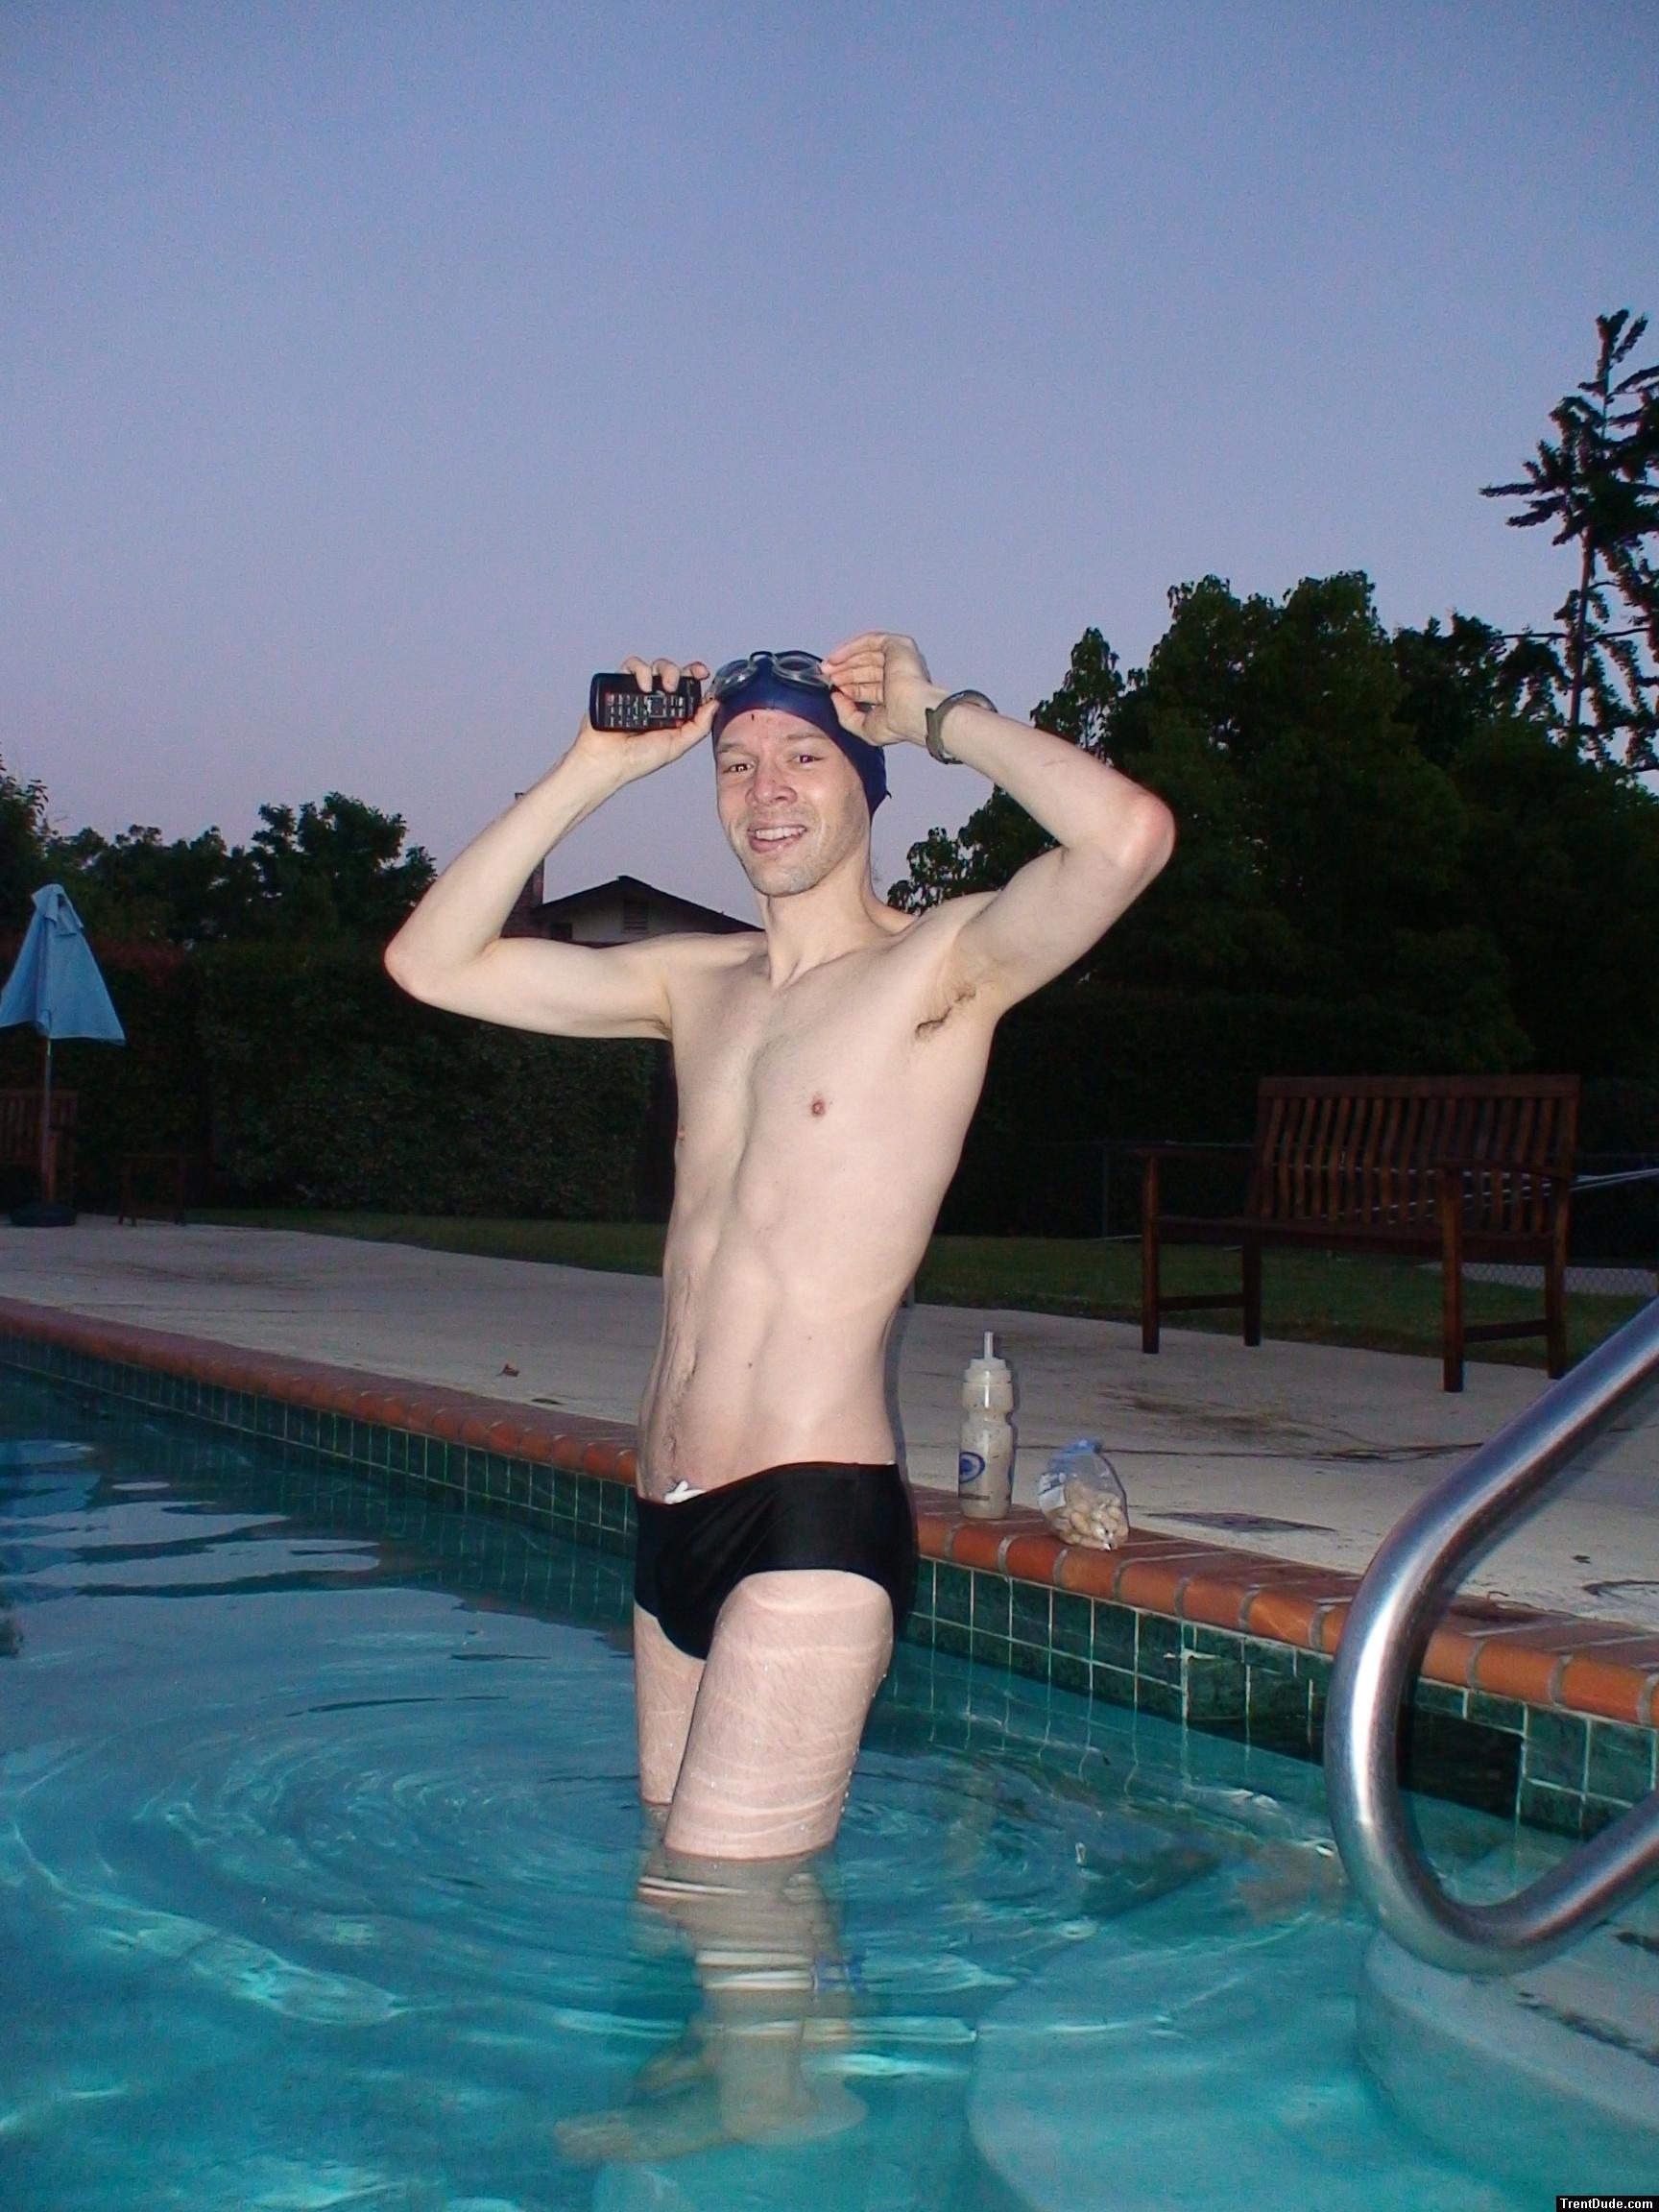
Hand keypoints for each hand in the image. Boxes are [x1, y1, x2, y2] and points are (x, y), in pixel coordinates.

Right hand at [572, 656, 717, 780]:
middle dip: (681, 672)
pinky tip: (643, 687)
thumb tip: (715, 704)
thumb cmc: (638, 759)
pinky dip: (640, 671)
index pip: (688, 689)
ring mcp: (637, 691)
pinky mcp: (619, 684)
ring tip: (663, 687)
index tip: (703, 674)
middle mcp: (656, 700)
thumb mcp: (677, 745)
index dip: (697, 678)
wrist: (607, 760)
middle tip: (677, 685)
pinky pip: (631, 666)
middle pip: (674, 672)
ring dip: (664, 670)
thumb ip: (698, 727)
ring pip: (655, 666)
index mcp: (672, 713)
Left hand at [819, 633, 942, 747]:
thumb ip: (846, 714)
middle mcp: (898, 676)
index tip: (831, 687)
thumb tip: (835, 696)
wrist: (912, 711)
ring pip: (867, 654)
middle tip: (826, 675)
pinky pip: (871, 641)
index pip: (866, 687)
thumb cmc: (897, 724)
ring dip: (845, 659)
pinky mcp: (898, 646)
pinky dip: (851, 647)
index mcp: (895, 695)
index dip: (847, 686)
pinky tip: (837, 657)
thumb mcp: (863, 726)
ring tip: (828, 667)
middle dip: (843, 672)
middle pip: (864, 669)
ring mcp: (899, 660)